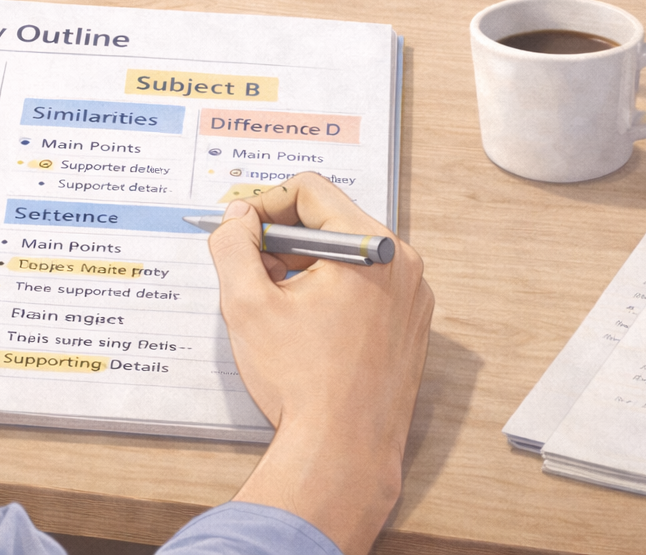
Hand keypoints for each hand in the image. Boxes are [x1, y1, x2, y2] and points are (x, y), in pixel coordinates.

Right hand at [207, 173, 433, 554]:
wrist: (343, 454)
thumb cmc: (303, 385)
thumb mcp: (247, 304)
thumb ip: (233, 245)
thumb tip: (237, 219)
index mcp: (372, 249)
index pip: (311, 191)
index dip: (264, 204)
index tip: (239, 233)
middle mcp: (403, 266)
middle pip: (331, 220)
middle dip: (282, 239)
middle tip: (251, 270)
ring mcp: (412, 298)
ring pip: (346, 254)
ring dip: (303, 266)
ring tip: (274, 304)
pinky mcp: (410, 326)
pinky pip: (365, 286)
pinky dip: (329, 291)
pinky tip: (302, 326)